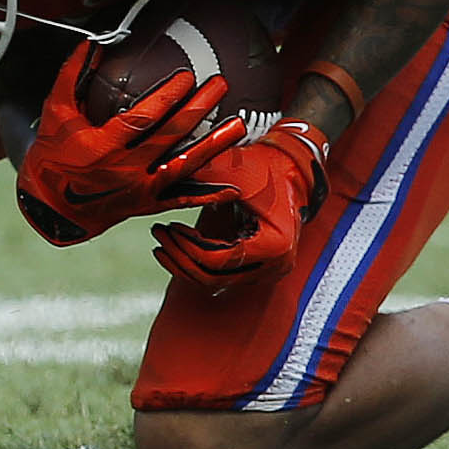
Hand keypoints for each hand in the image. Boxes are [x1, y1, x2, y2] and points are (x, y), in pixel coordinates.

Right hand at [15, 40, 247, 245]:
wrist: (51, 207)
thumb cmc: (52, 155)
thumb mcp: (56, 112)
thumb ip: (72, 76)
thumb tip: (92, 44)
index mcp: (103, 146)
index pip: (143, 119)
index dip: (167, 98)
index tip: (187, 77)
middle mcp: (125, 171)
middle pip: (170, 138)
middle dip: (197, 109)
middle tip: (219, 86)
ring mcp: (139, 191)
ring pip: (183, 167)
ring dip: (212, 146)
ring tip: (238, 125)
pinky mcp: (146, 205)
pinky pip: (180, 200)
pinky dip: (207, 195)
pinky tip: (232, 187)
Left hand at [151, 120, 329, 291]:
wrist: (288, 169)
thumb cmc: (264, 166)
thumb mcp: (230, 169)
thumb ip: (197, 176)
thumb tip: (161, 175)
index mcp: (274, 245)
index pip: (219, 260)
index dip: (187, 247)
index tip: (170, 229)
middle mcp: (275, 265)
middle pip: (215, 278)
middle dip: (181, 258)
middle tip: (159, 235)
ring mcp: (267, 270)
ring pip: (215, 281)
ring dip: (185, 263)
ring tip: (163, 242)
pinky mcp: (258, 268)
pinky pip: (221, 275)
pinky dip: (198, 263)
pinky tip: (178, 247)